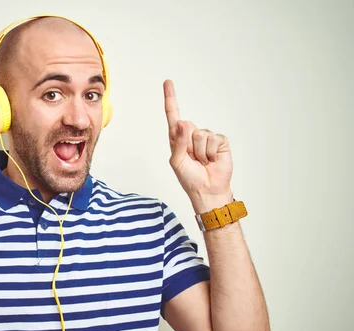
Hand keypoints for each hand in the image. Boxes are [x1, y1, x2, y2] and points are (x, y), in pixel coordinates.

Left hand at [163, 80, 233, 212]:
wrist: (208, 190)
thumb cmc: (189, 178)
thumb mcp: (177, 161)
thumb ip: (178, 142)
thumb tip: (183, 121)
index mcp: (178, 138)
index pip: (173, 115)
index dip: (171, 99)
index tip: (168, 82)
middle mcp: (191, 135)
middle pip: (187, 126)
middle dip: (188, 144)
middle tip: (192, 159)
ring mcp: (206, 137)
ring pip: (200, 134)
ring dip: (200, 152)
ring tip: (202, 162)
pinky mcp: (220, 142)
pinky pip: (213, 139)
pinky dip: (210, 152)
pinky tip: (212, 160)